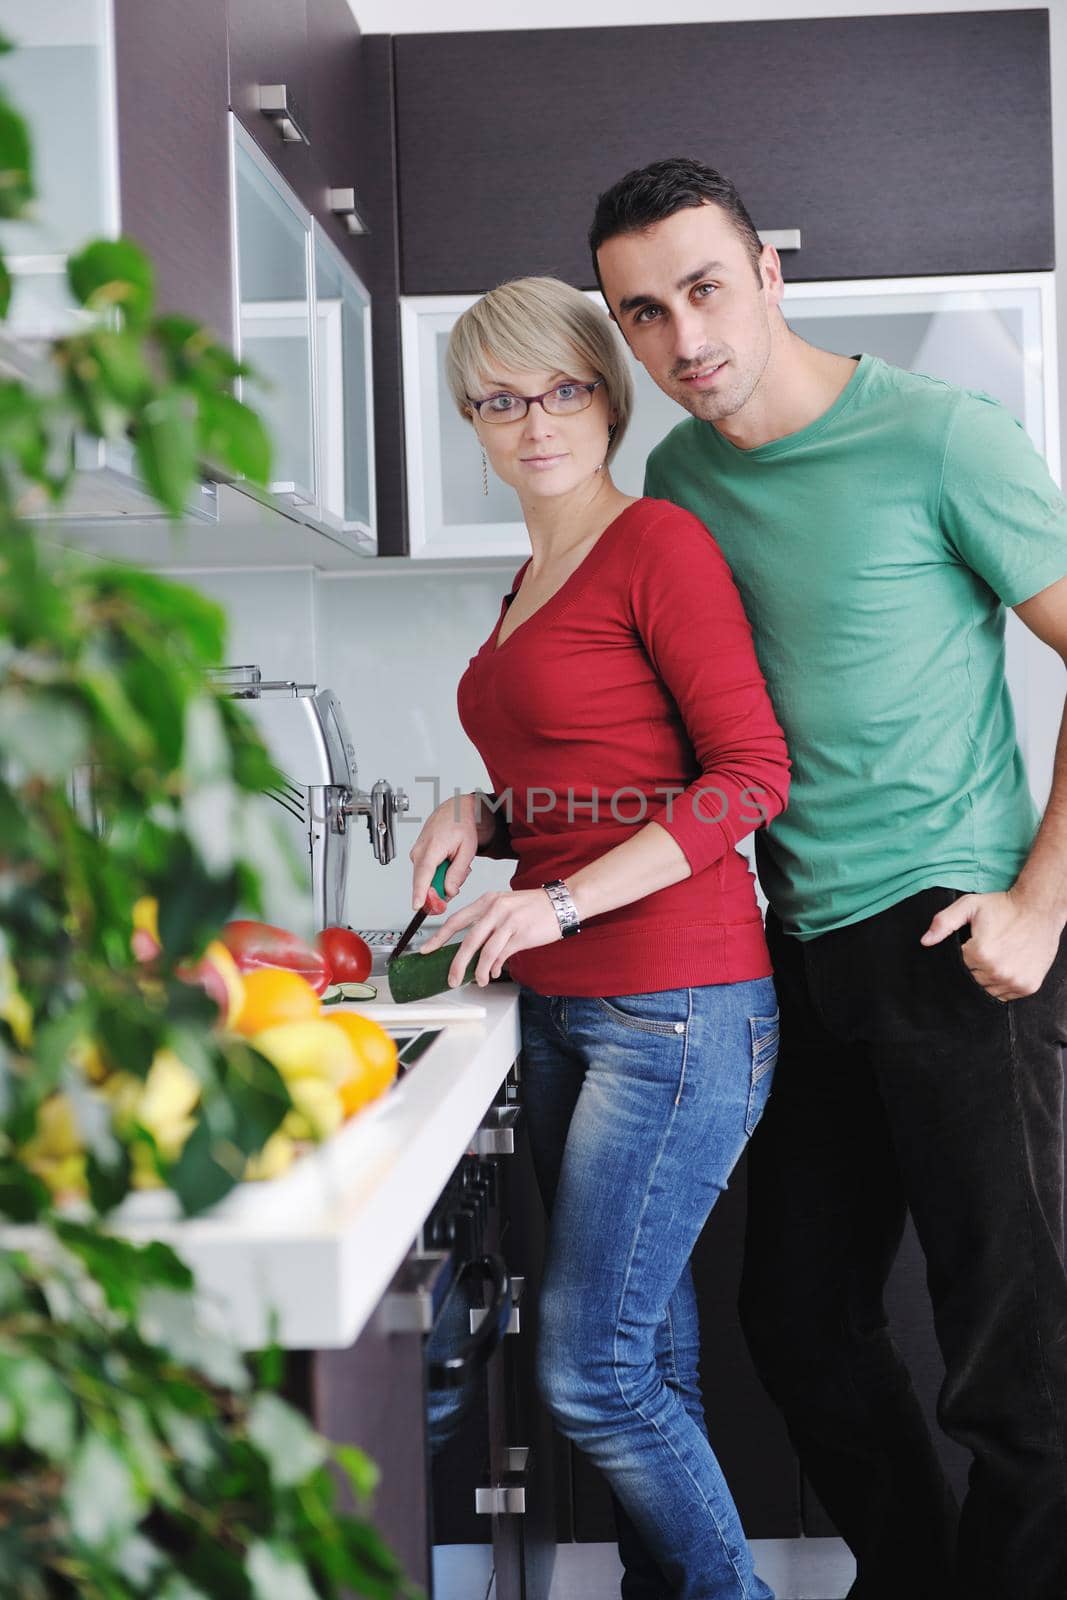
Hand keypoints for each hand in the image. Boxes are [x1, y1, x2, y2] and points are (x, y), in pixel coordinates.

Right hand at [409, 793, 479, 910]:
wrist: (454, 811)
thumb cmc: (461, 826)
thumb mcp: (467, 851)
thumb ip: (457, 874)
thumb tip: (449, 892)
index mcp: (432, 848)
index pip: (423, 874)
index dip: (419, 893)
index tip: (417, 906)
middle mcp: (419, 852)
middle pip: (425, 883)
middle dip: (442, 889)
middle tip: (457, 881)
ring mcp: (416, 854)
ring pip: (427, 880)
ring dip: (442, 879)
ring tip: (454, 864)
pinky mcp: (417, 857)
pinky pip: (426, 875)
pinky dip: (438, 874)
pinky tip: (447, 863)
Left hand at [418, 888, 563, 986]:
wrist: (562, 902)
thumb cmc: (534, 907)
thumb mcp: (506, 908)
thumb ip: (489, 926)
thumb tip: (475, 952)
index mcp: (487, 901)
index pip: (456, 920)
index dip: (439, 936)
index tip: (427, 949)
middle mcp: (495, 909)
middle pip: (468, 939)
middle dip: (456, 963)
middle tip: (451, 978)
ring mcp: (508, 921)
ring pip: (485, 951)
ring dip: (478, 970)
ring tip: (478, 981)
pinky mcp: (521, 934)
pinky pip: (502, 955)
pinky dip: (495, 968)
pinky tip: (493, 973)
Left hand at [920, 888, 1062, 1000]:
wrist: (1039, 909)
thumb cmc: (1002, 906)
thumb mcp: (969, 906)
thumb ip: (944, 922)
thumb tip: (925, 942)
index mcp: (980, 953)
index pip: (957, 967)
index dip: (961, 957)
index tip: (969, 946)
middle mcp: (997, 971)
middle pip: (971, 981)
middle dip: (972, 969)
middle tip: (983, 952)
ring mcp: (1014, 981)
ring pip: (987, 991)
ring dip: (986, 979)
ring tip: (994, 959)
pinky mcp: (1027, 986)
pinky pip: (1005, 995)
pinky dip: (1001, 985)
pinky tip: (1005, 968)